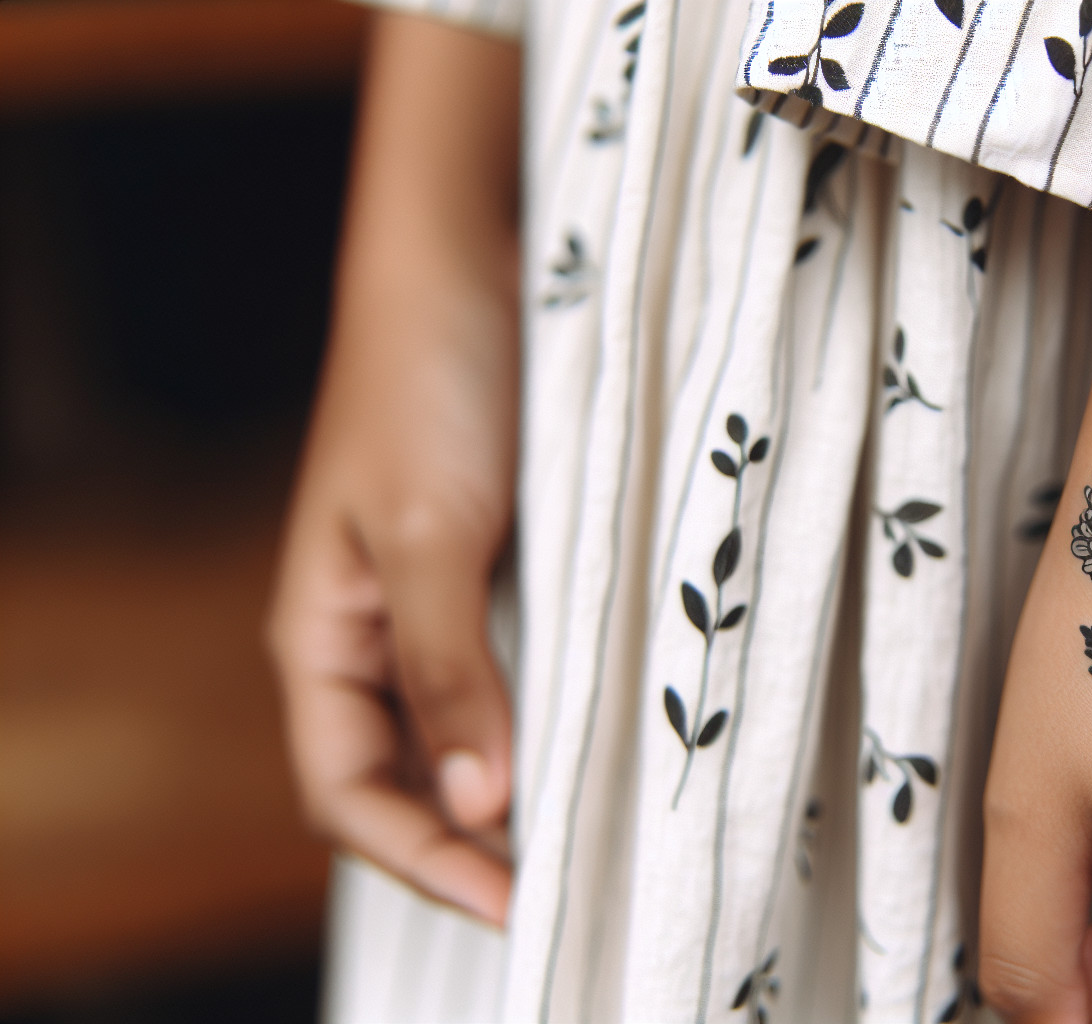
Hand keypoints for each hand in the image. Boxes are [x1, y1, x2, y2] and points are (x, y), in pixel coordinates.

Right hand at [265, 12, 521, 925]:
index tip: (515, 905)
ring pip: (465, 731)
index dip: (422, 861)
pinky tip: (607, 735)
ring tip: (594, 834)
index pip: (347, 791)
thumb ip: (449, 670)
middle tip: (567, 886)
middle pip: (403, 779)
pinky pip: (516, 668)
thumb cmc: (428, 380)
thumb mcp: (433, 531)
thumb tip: (478, 805)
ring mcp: (437, 601)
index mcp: (321, 633)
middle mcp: (373, 632)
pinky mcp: (497, 565)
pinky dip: (551, 715)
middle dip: (471, 846)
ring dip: (517, 787)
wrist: (470, 254)